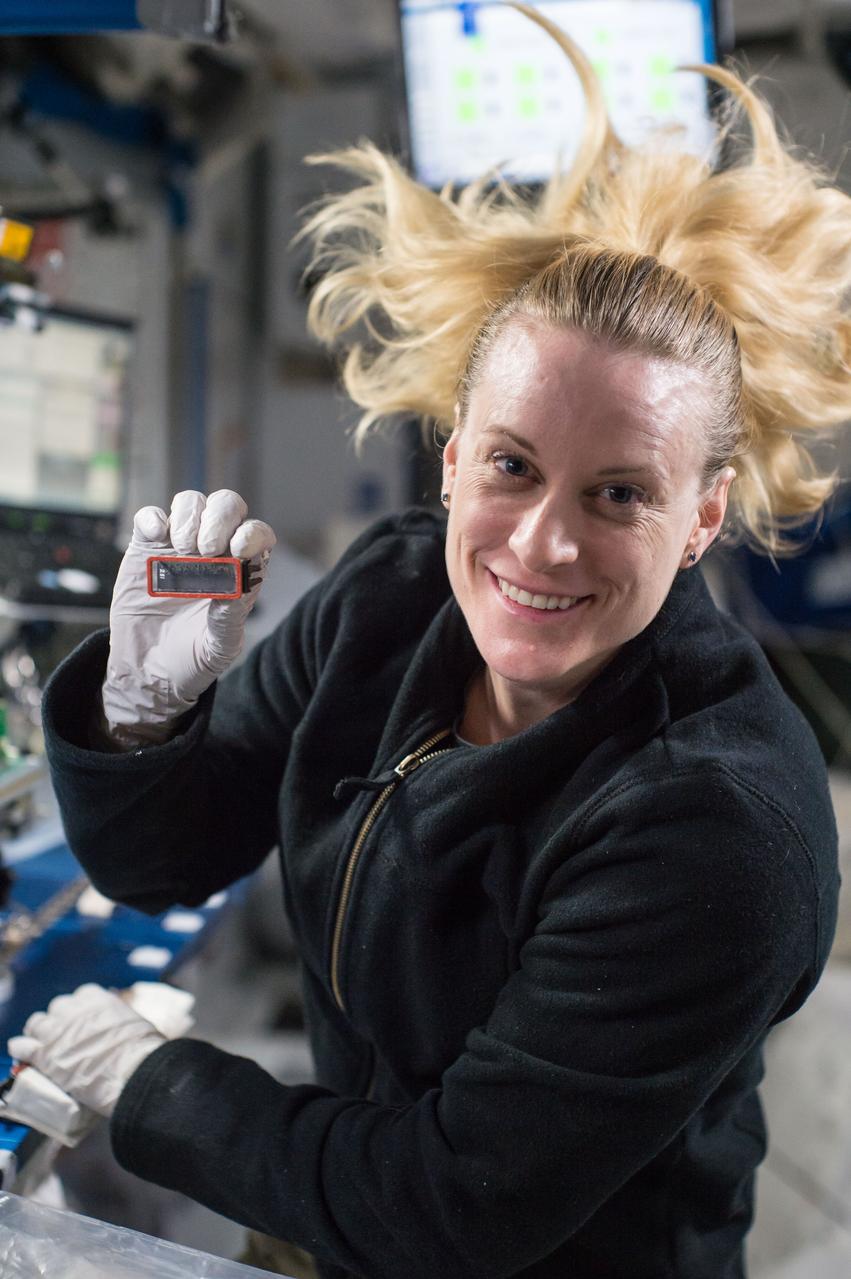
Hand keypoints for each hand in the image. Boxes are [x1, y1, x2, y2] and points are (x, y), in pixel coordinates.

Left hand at [7, 984, 166, 1117]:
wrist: (133, 1071)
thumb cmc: (143, 1051)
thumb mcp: (135, 1022)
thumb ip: (119, 1019)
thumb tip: (119, 1026)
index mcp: (98, 999)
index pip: (80, 996)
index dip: (79, 1010)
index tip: (82, 1020)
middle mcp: (74, 1010)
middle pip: (57, 1008)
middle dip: (59, 1020)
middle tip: (63, 1036)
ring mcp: (57, 1031)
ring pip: (36, 1023)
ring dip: (38, 1033)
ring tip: (41, 1044)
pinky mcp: (45, 1055)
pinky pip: (22, 1046)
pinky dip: (20, 1048)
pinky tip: (22, 1052)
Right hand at [99, 489, 276, 748]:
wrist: (148, 672)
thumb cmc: (193, 658)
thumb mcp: (219, 647)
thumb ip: (231, 617)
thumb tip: (236, 583)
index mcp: (242, 570)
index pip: (257, 534)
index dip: (252, 534)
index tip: (239, 551)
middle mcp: (214, 550)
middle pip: (226, 506)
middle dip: (220, 519)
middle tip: (207, 550)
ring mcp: (178, 546)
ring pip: (190, 502)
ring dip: (188, 517)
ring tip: (182, 550)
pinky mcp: (145, 548)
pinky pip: (149, 517)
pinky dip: (153, 519)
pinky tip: (155, 540)